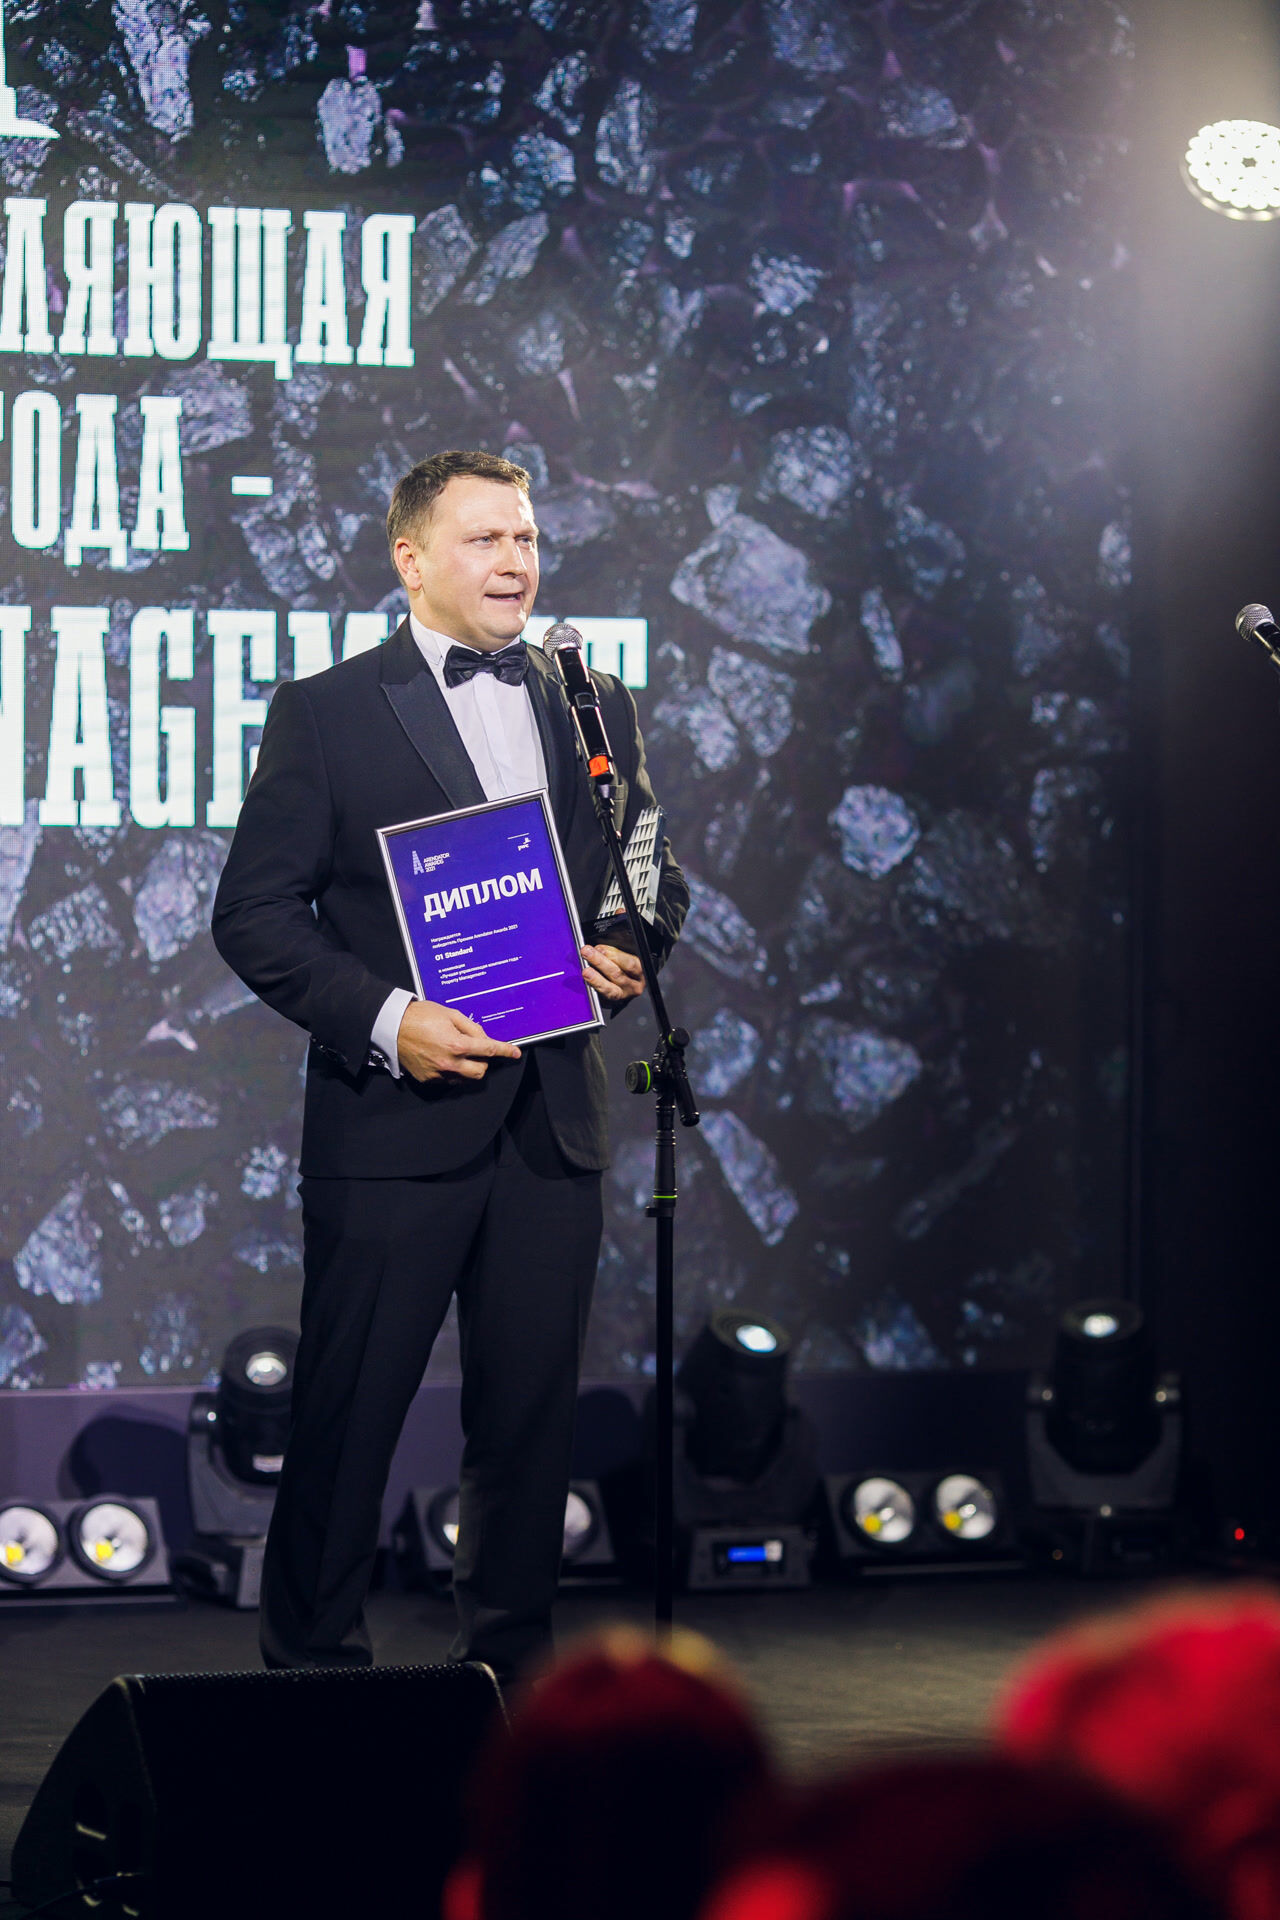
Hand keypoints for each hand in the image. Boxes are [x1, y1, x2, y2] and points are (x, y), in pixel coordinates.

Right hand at [396, 999, 520, 1083]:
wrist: (392, 1026)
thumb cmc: (420, 1016)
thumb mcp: (450, 1014)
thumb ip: (471, 1027)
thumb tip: (484, 1038)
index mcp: (457, 1044)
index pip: (489, 1050)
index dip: (506, 1051)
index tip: (515, 1053)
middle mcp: (450, 1063)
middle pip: (480, 1071)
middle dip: (483, 1062)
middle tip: (477, 1050)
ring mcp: (438, 1073)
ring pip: (465, 1079)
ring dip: (468, 1068)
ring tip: (459, 1055)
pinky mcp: (428, 1079)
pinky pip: (448, 1080)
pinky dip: (452, 1072)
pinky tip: (444, 1059)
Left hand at [581, 943, 644, 1004]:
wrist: (625, 987)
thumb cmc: (624, 969)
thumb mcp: (622, 957)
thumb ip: (611, 953)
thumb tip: (598, 950)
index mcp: (639, 971)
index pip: (629, 964)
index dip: (614, 956)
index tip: (600, 949)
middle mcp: (634, 986)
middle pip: (617, 975)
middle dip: (600, 962)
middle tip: (587, 953)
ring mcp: (623, 996)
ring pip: (610, 989)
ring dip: (596, 979)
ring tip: (586, 971)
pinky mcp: (612, 1004)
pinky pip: (601, 997)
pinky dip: (593, 988)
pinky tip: (585, 980)